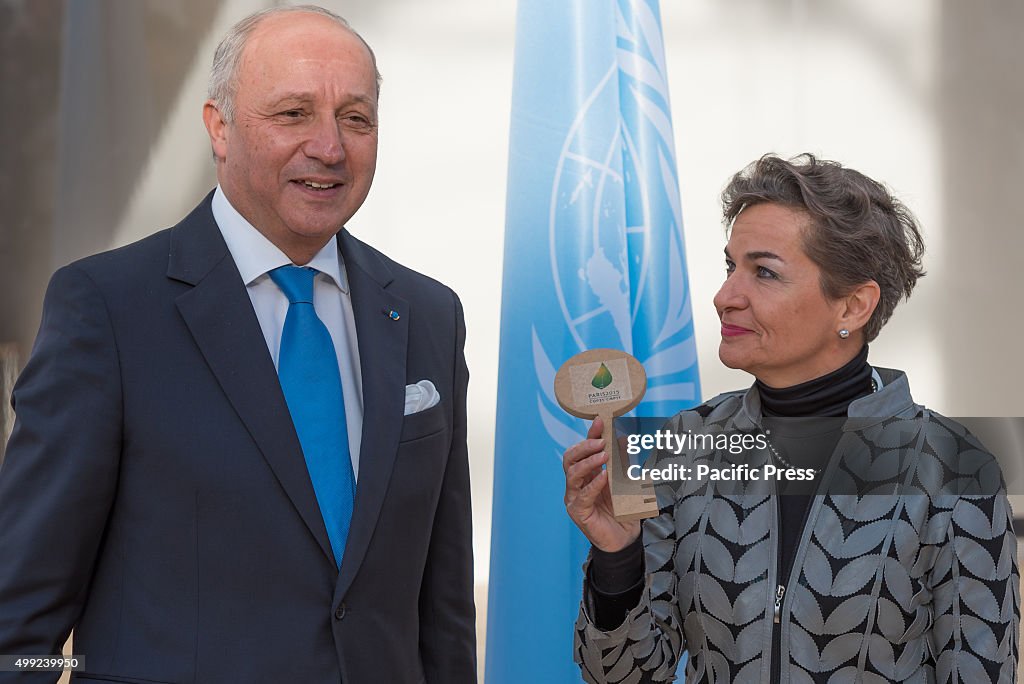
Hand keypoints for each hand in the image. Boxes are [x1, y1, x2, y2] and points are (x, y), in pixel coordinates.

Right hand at [562, 418, 640, 551]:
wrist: (625, 538)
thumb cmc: (623, 510)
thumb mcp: (626, 481)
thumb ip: (622, 462)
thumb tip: (623, 439)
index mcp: (586, 474)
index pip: (583, 450)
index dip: (590, 434)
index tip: (600, 421)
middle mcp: (577, 484)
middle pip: (570, 458)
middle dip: (584, 446)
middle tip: (600, 440)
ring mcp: (574, 498)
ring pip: (572, 474)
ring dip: (588, 462)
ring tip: (604, 455)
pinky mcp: (578, 512)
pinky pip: (583, 495)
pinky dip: (594, 483)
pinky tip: (604, 476)